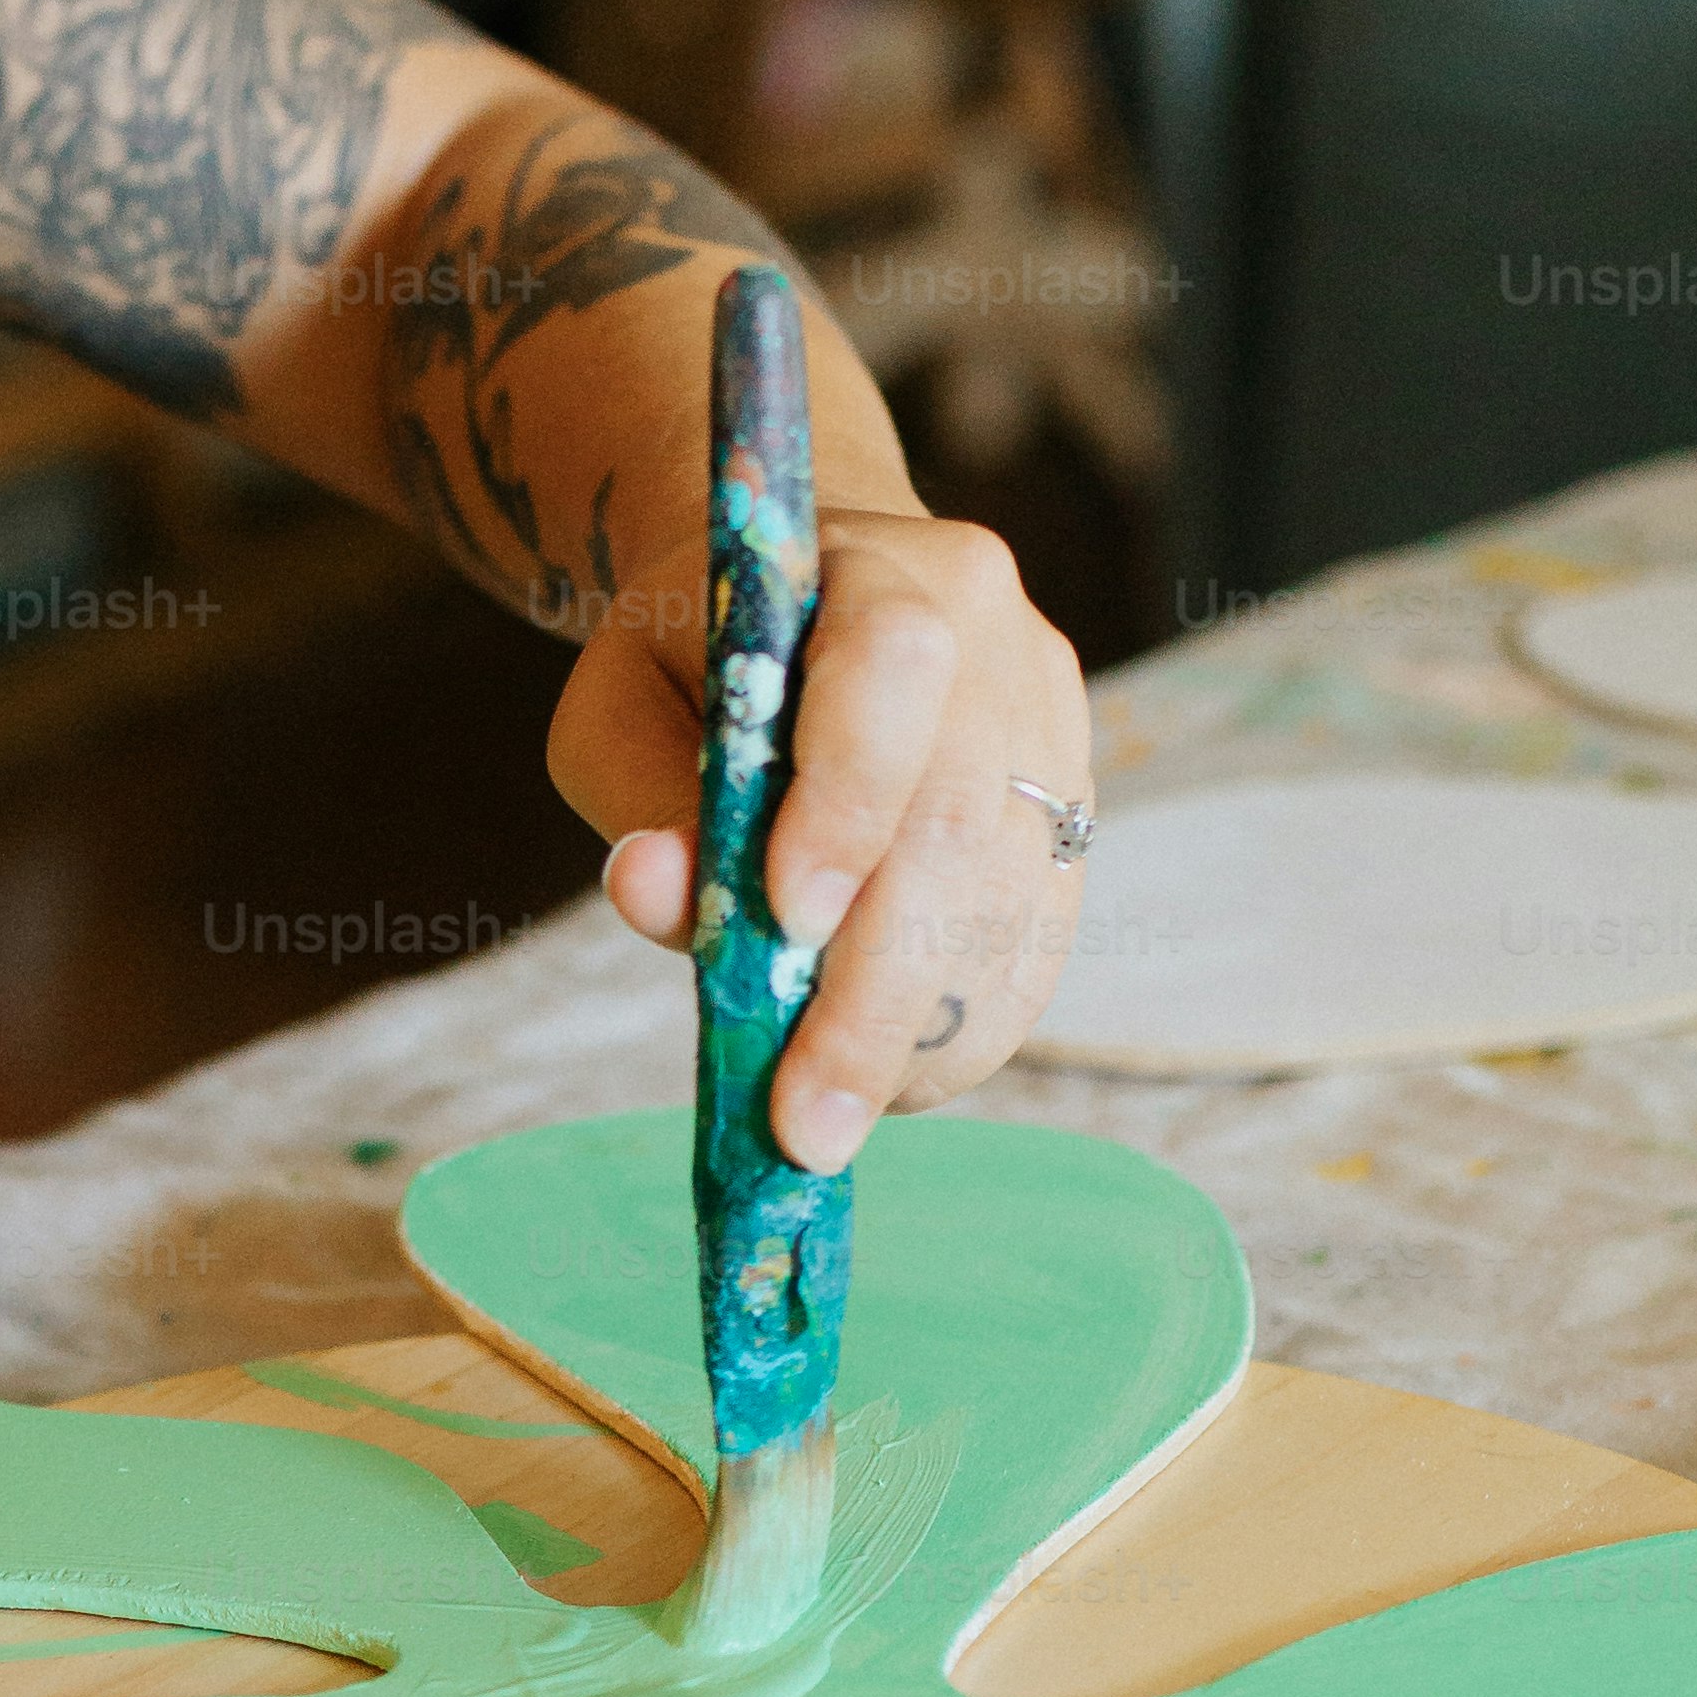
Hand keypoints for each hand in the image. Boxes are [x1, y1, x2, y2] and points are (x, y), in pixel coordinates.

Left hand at [547, 496, 1094, 1175]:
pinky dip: (965, 1032)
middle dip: (878, 990)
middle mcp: (996, 640)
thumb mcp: (624, 702)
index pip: (891, 671)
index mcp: (879, 572)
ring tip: (829, 1121)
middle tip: (804, 1124)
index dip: (850, 802)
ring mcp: (1052, 730)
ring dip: (921, 1035)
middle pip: (961, 823)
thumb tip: (653, 887)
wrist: (808, 618)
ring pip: (1011, 903)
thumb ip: (637, 788)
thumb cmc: (698, 668)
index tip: (789, 922)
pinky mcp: (1071, 815)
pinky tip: (890, 1085)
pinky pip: (1038, 943)